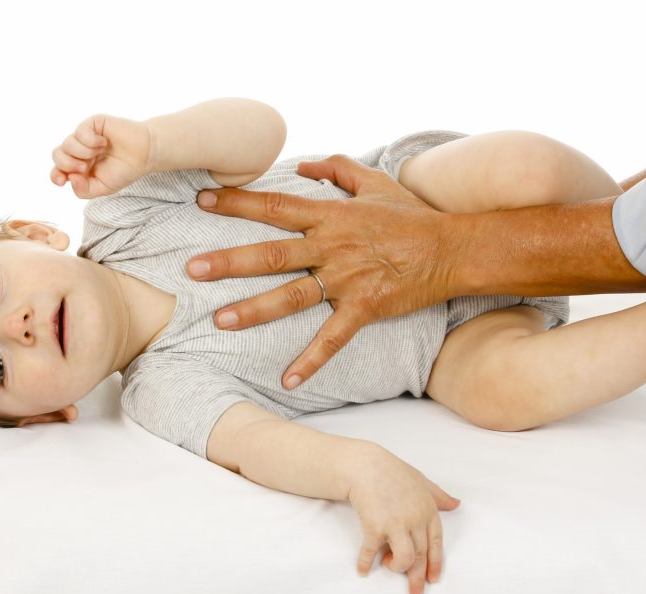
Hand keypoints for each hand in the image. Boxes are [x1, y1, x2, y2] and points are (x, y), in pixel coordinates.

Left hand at [50, 114, 151, 198]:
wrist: (144, 154)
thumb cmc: (124, 170)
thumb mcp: (103, 188)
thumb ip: (84, 190)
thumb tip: (69, 178)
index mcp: (79, 167)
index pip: (58, 170)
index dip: (56, 175)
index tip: (63, 180)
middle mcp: (79, 151)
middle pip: (57, 155)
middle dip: (68, 164)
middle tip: (85, 168)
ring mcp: (84, 136)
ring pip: (67, 143)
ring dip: (83, 152)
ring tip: (101, 153)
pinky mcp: (92, 123)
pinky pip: (80, 131)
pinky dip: (91, 140)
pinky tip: (104, 143)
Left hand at [187, 155, 455, 388]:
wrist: (453, 248)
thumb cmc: (411, 215)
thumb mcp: (374, 181)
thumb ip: (336, 168)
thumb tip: (303, 162)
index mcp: (331, 215)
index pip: (275, 206)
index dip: (237, 202)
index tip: (202, 200)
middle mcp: (332, 246)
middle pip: (272, 253)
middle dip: (230, 261)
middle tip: (192, 269)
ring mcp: (347, 279)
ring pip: (292, 295)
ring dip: (255, 309)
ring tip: (220, 320)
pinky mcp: (365, 308)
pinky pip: (333, 338)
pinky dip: (311, 360)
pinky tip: (287, 379)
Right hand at [347, 446, 459, 593]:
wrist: (365, 465)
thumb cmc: (392, 472)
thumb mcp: (421, 482)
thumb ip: (439, 496)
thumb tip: (456, 503)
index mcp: (428, 511)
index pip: (436, 544)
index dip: (435, 563)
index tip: (433, 579)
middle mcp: (414, 519)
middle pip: (420, 556)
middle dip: (418, 578)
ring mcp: (395, 524)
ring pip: (405, 559)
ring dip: (397, 568)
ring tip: (388, 564)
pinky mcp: (374, 526)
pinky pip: (371, 552)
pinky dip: (366, 563)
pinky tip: (363, 570)